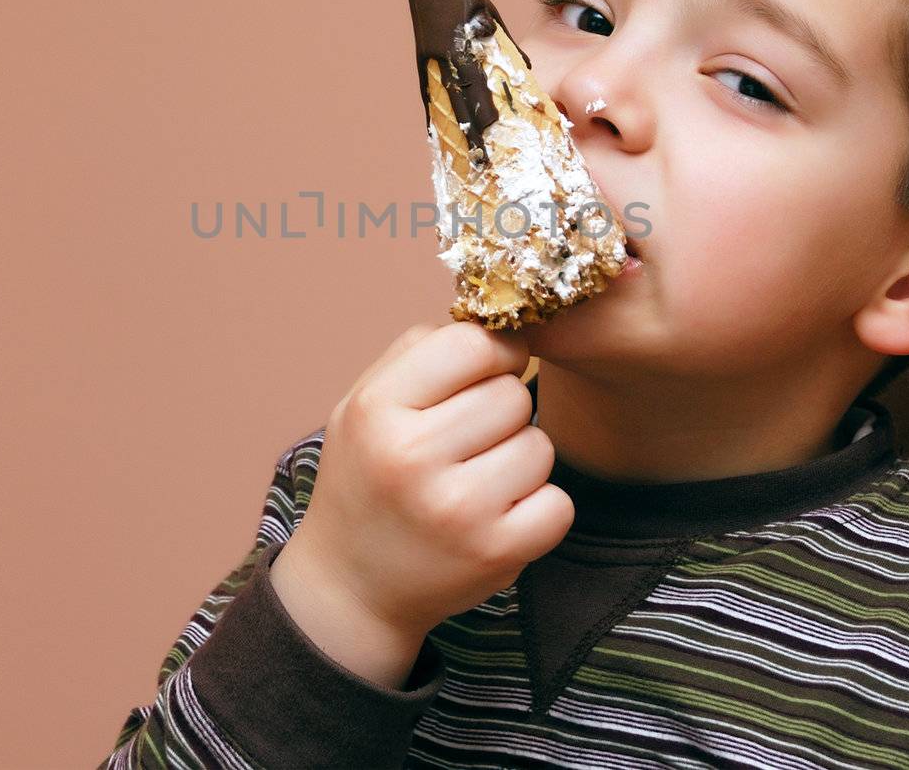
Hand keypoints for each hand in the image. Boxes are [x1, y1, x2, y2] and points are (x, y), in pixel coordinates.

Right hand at [272, 321, 574, 683]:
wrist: (349, 586)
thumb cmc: (366, 480)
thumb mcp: (362, 404)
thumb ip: (420, 353)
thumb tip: (498, 321)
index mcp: (377, 409)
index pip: (472, 343)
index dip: (490, 354)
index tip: (483, 375)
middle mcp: (412, 457)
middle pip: (512, 394)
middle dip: (500, 412)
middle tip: (468, 442)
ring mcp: (457, 509)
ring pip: (540, 445)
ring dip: (520, 460)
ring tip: (477, 481)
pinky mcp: (495, 553)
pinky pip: (559, 503)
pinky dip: (539, 508)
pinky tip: (499, 516)